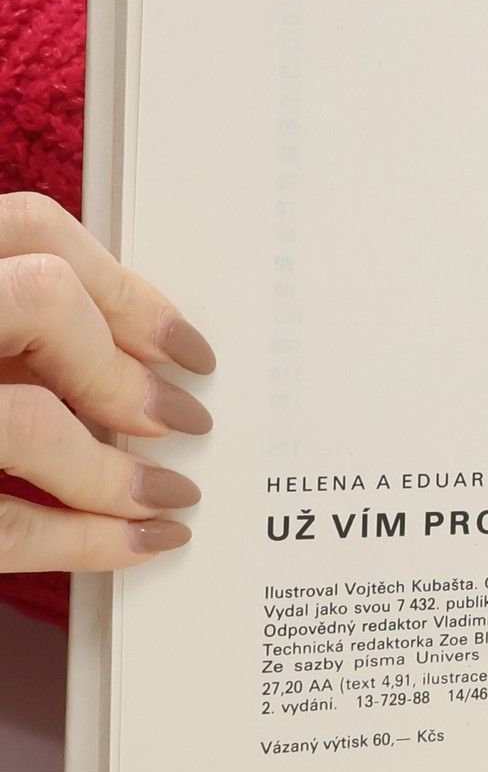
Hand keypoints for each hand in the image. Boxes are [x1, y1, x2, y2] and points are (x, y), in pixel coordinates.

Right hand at [0, 192, 213, 570]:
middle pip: (38, 297)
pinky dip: (81, 539)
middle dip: (123, 369)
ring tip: (162, 494)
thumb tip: (137, 356)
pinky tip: (133, 544)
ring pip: (22, 419)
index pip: (27, 227)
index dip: (123, 286)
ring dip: (109, 469)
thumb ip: (7, 331)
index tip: (185, 346)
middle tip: (181, 419)